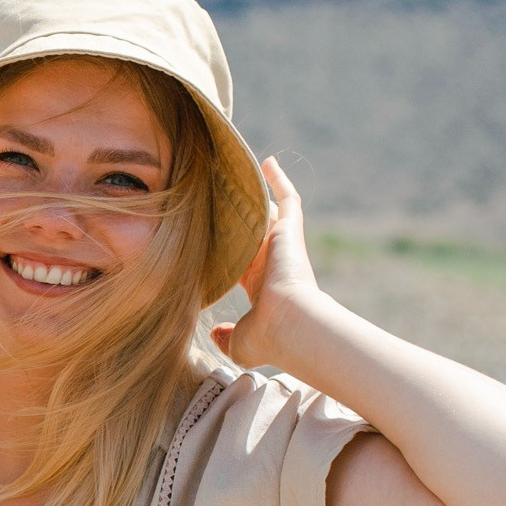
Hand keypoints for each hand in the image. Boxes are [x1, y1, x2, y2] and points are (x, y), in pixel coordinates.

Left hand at [210, 156, 324, 371]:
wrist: (290, 325)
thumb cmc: (267, 339)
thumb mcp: (238, 343)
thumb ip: (226, 336)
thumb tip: (217, 333)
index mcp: (261, 286)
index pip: (243, 263)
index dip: (230, 253)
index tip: (215, 244)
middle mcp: (271, 262)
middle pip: (253, 232)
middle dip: (239, 219)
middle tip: (221, 200)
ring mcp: (282, 245)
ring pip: (265, 212)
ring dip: (253, 194)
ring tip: (235, 173)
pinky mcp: (290, 232)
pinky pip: (287, 199)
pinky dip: (280, 180)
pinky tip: (268, 162)